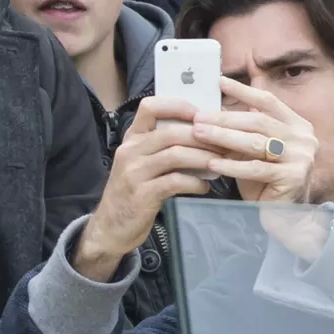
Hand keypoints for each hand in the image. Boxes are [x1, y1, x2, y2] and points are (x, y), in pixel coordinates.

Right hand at [73, 96, 219, 281]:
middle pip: (171, 132)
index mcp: (131, 138)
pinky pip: (176, 181)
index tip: (201, 115)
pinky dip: (196, 183)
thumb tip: (200, 133)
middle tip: (224, 143)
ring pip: (176, 155)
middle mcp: (130, 150)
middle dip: (202, 136)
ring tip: (220, 164)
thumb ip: (160, 147)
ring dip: (203, 158)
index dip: (178, 106)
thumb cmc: (131, 191)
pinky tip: (205, 187)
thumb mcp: (139, 162)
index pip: (150, 107)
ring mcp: (134, 172)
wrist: (109, 227)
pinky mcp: (143, 194)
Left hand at [192, 77, 317, 205]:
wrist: (283, 215)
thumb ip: (242, 130)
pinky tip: (211, 164)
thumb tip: (209, 110)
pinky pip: (255, 168)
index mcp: (296, 125)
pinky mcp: (292, 177)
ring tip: (199, 134)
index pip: (268, 101)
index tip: (219, 82)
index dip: (243, 90)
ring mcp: (300, 157)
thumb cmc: (264, 180)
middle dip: (224, 118)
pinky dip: (231, 165)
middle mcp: (303, 138)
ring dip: (223, 137)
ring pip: (255, 143)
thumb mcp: (255, 149)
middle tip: (197, 117)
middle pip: (257, 121)